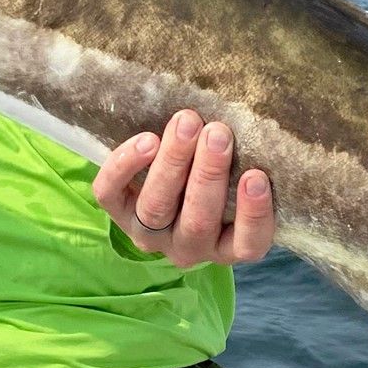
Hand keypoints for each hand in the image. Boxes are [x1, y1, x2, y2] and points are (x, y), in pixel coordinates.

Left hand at [93, 111, 274, 266]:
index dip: (254, 214)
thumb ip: (246, 162)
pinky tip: (147, 140)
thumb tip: (255, 121)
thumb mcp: (237, 176)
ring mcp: (151, 234)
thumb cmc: (217, 176)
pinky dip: (125, 166)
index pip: (249, 244)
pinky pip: (111, 194)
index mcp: (228, 245)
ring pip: (156, 207)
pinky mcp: (117, 214)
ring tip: (186, 124)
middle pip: (198, 220)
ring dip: (172, 163)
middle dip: (208, 174)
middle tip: (218, 133)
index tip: (256, 176)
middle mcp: (189, 247)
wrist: (169, 178)